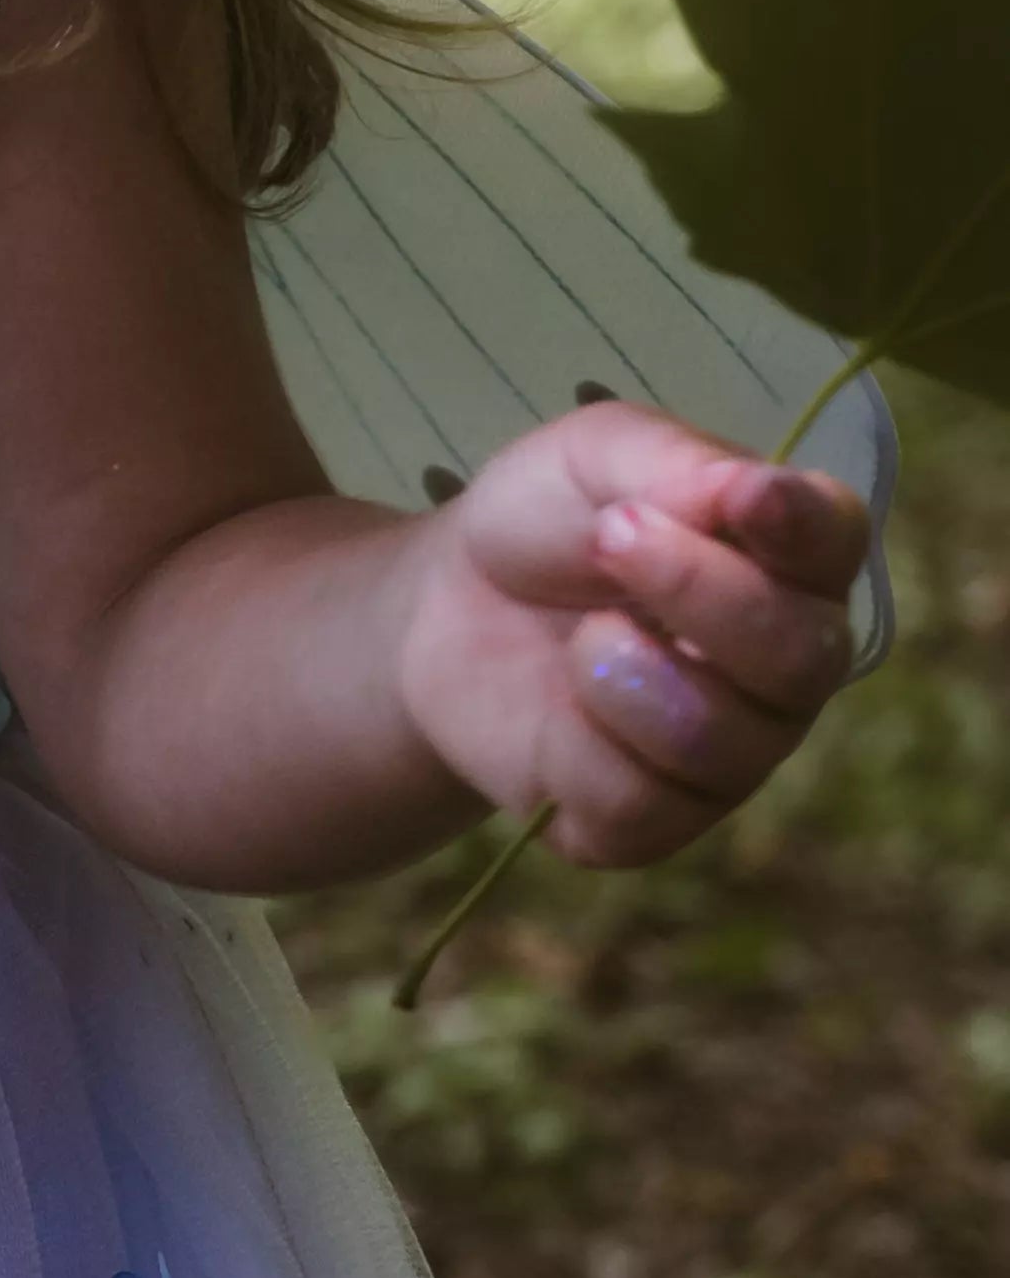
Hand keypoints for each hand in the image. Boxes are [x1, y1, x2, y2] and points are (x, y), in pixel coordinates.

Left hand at [391, 404, 868, 867]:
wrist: (442, 608)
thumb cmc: (544, 522)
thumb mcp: (593, 457)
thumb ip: (676, 464)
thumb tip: (756, 486)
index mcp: (789, 559)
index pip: (836, 542)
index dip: (803, 525)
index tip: (744, 498)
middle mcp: (786, 664)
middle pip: (801, 657)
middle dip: (699, 593)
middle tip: (609, 540)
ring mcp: (733, 752)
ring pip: (727, 744)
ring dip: (632, 674)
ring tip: (581, 634)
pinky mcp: (655, 821)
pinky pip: (642, 803)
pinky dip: (578, 744)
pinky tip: (558, 706)